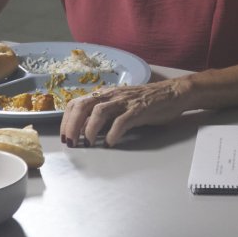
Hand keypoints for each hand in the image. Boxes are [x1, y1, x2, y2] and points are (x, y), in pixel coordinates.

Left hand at [60, 80, 185, 147]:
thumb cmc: (146, 101)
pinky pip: (122, 121)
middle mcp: (112, 95)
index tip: (64, 136)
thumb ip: (103, 116)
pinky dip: (113, 133)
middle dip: (72, 125)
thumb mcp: (120, 106)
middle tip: (71, 143)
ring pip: (99, 112)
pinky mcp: (139, 109)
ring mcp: (125, 101)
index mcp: (105, 94)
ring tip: (88, 143)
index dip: (66, 120)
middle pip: (83, 106)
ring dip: (90, 129)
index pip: (77, 103)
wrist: (173, 93)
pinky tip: (111, 143)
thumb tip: (84, 131)